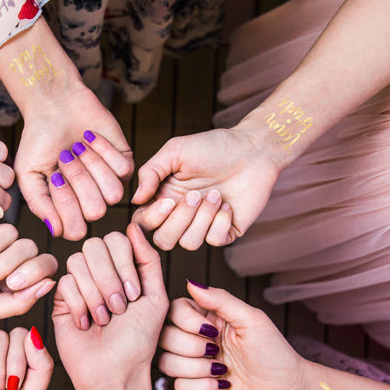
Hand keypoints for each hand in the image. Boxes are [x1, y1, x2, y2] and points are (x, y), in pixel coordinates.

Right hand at [16, 84, 133, 240]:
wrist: (55, 105)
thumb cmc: (38, 140)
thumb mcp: (28, 173)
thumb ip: (39, 204)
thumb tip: (55, 231)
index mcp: (67, 210)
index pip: (75, 230)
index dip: (66, 205)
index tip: (54, 177)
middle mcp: (90, 202)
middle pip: (95, 212)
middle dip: (78, 179)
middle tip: (65, 156)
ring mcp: (109, 185)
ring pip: (113, 194)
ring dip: (92, 165)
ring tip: (77, 147)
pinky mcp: (125, 164)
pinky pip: (122, 169)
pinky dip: (103, 150)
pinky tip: (90, 138)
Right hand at [52, 223, 167, 389]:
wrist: (115, 372)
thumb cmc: (138, 341)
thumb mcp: (156, 296)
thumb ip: (148, 258)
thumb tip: (133, 225)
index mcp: (123, 267)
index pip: (116, 239)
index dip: (124, 264)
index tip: (133, 294)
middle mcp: (100, 271)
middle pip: (94, 245)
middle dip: (108, 280)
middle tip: (118, 309)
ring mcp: (78, 284)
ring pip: (77, 262)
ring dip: (94, 295)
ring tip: (103, 319)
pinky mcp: (59, 300)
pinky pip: (63, 283)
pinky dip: (79, 305)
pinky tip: (86, 323)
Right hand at [132, 128, 280, 249]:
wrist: (253, 149)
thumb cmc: (213, 146)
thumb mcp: (175, 151)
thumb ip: (150, 172)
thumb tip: (135, 199)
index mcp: (164, 198)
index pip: (143, 223)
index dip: (153, 218)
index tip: (168, 199)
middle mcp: (181, 216)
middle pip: (164, 241)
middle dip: (180, 220)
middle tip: (196, 195)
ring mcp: (203, 226)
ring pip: (189, 243)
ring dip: (203, 217)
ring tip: (216, 194)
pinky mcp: (225, 232)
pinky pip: (214, 241)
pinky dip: (221, 222)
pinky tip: (228, 204)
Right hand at [158, 281, 308, 389]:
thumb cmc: (276, 355)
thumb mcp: (252, 320)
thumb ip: (221, 300)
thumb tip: (191, 283)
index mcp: (207, 321)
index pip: (173, 311)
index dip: (185, 320)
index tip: (211, 329)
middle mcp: (196, 343)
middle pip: (164, 337)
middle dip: (191, 347)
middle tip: (217, 350)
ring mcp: (194, 368)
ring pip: (166, 363)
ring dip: (196, 368)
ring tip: (222, 370)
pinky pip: (179, 388)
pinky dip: (202, 387)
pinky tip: (223, 386)